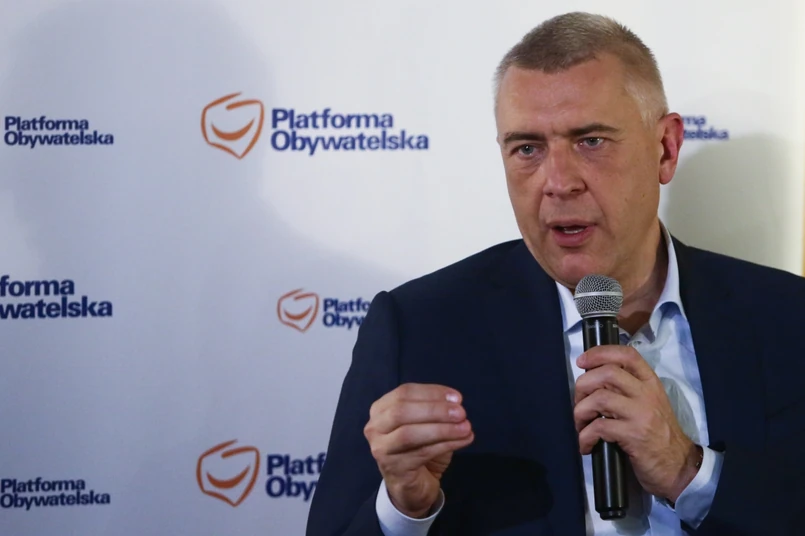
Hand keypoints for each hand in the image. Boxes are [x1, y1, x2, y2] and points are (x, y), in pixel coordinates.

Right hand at [363, 383, 473, 517]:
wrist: (410, 486)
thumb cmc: (418, 448)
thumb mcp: (424, 423)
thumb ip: (435, 409)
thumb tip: (455, 402)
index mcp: (381, 409)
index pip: (404, 392)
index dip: (432, 392)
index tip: (457, 398)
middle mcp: (375, 427)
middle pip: (402, 411)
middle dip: (435, 409)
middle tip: (461, 413)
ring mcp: (381, 449)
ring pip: (409, 434)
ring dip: (442, 428)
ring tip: (466, 427)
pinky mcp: (394, 468)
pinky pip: (422, 453)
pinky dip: (446, 444)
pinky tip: (463, 440)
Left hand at [574, 346, 701, 502]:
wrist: (679, 467)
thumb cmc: (658, 436)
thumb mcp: (648, 405)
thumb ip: (626, 390)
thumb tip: (592, 382)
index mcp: (650, 383)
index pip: (626, 355)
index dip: (600, 353)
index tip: (581, 361)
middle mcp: (646, 394)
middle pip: (607, 373)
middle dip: (583, 385)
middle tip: (579, 402)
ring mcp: (641, 414)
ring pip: (599, 398)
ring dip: (580, 412)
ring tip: (581, 425)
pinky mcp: (634, 435)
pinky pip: (599, 427)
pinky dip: (585, 436)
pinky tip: (586, 445)